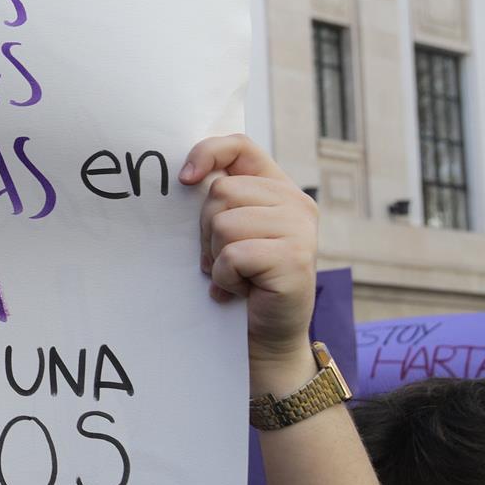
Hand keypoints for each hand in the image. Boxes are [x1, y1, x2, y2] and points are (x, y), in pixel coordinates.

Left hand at [179, 135, 317, 377]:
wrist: (264, 338)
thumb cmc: (240, 282)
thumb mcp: (228, 234)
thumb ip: (219, 202)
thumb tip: (186, 176)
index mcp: (278, 189)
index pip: (240, 147)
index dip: (208, 153)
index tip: (185, 180)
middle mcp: (296, 202)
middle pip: (220, 190)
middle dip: (206, 230)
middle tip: (223, 259)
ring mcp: (300, 229)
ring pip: (224, 222)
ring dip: (216, 256)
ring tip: (235, 275)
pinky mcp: (294, 258)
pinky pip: (234, 254)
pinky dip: (226, 276)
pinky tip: (241, 290)